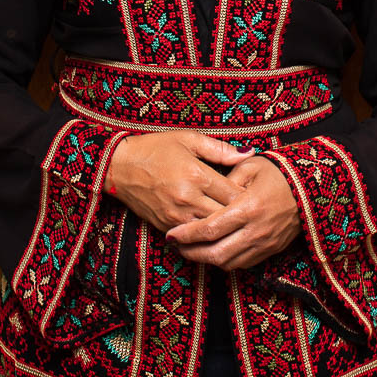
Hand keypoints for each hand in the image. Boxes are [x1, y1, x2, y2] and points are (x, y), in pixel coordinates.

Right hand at [105, 131, 249, 233]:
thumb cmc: (155, 148)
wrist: (120, 166)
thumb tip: (249, 152)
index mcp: (196, 175)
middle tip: (251, 211)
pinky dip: (205, 234)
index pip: (234, 194)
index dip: (249, 196)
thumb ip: (220, 149)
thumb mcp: (189, 139)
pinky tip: (214, 228)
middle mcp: (188, 198)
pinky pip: (193, 236)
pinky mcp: (166, 226)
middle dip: (239, 215)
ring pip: (211, 231)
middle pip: (225, 216)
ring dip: (223, 227)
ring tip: (236, 222)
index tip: (256, 194)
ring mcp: (176, 216)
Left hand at [165, 156, 300, 269]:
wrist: (311, 188)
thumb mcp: (251, 166)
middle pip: (216, 253)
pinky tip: (214, 251)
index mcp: (248, 207)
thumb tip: (206, 192)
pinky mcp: (271, 251)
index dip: (187, 235)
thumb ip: (226, 179)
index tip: (171, 234)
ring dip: (206, 260)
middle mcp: (255, 231)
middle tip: (176, 246)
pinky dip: (225, 261)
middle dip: (192, 252)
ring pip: (228, 263)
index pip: (210, 228)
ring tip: (191, 249)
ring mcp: (264, 244)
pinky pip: (243, 264)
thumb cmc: (279, 173)